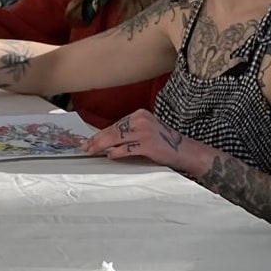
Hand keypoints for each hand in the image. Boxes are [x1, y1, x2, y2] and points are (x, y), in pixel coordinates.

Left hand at [83, 109, 207, 169]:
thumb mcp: (144, 130)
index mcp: (139, 114)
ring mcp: (145, 132)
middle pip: (113, 130)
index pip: (114, 125)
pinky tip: (110, 156)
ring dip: (101, 146)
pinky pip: (127, 149)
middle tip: (85, 148)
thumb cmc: (162, 142)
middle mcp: (141, 120)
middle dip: (96, 140)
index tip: (88, 141)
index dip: (99, 134)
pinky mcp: (148, 144)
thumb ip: (127, 132)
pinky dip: (117, 152)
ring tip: (92, 151)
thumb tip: (104, 140)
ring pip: (117, 138)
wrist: (184, 150)